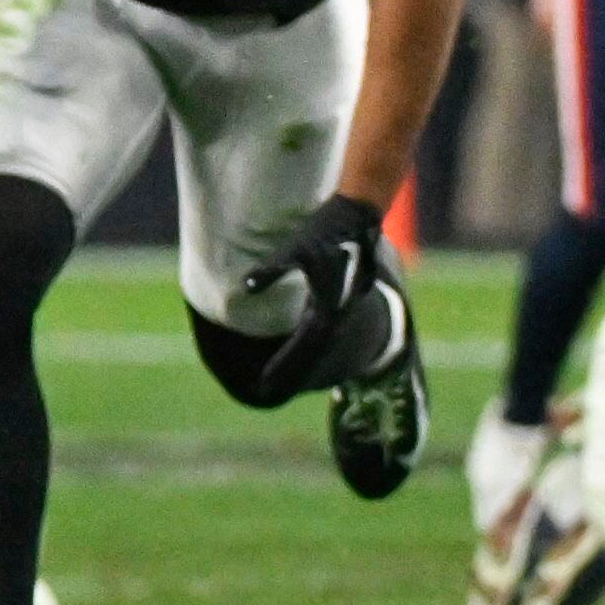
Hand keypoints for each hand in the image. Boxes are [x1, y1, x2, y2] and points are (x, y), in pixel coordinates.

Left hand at [233, 193, 408, 402]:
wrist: (358, 216)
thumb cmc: (326, 230)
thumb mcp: (295, 248)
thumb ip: (271, 269)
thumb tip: (245, 287)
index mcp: (328, 308)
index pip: (304, 347)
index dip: (284, 367)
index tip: (265, 384)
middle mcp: (336, 314)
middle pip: (311, 353)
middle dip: (289, 372)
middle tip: (264, 389)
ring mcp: (339, 308)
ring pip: (317, 344)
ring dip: (298, 361)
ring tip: (276, 377)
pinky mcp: (337, 299)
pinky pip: (319, 331)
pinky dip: (305, 344)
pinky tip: (292, 347)